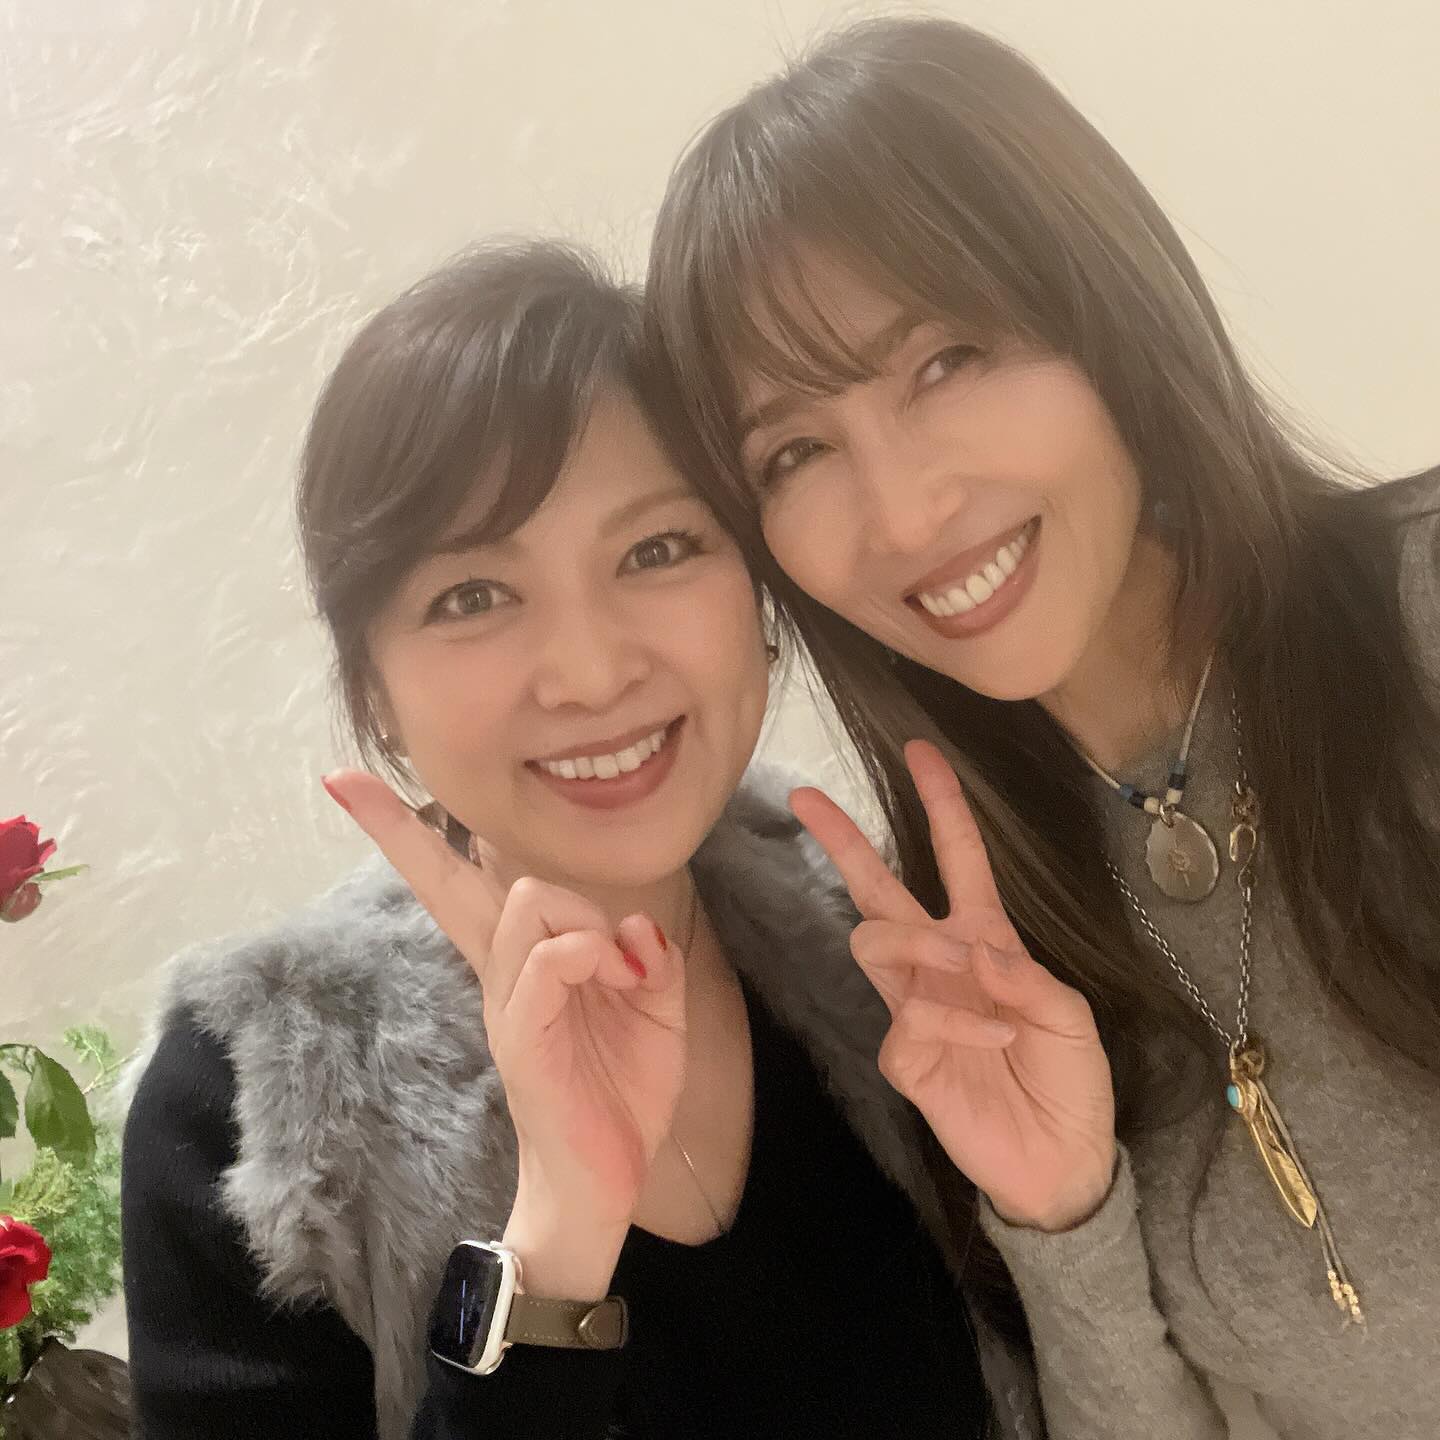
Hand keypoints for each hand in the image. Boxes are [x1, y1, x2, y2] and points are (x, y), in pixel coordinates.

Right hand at [323, 773, 686, 1240]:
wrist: (603, 1184)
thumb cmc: (619, 1092)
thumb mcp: (655, 1009)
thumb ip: (649, 956)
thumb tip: (633, 924)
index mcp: (526, 960)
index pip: (462, 882)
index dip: (405, 832)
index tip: (343, 780)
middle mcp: (502, 973)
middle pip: (449, 882)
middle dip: (398, 833)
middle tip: (369, 800)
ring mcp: (506, 1004)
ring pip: (521, 902)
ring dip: (581, 914)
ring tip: (618, 964)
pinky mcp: (521, 1038)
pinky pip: (543, 962)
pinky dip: (586, 948)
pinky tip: (618, 973)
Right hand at [791, 741, 1115, 1231]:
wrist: (1063, 1162)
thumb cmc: (1070, 1081)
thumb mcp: (1071, 1017)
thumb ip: (1026, 977)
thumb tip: (972, 950)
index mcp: (984, 941)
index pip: (956, 859)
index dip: (941, 805)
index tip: (920, 750)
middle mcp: (939, 966)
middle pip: (878, 890)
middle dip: (845, 840)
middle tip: (806, 798)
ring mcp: (915, 1009)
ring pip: (875, 941)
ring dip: (921, 944)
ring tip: (965, 971)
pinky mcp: (904, 1059)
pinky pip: (908, 1020)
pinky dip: (957, 1026)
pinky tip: (992, 1045)